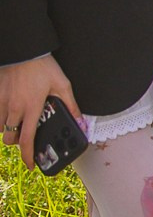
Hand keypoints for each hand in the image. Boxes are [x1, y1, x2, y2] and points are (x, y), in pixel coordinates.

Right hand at [0, 53, 77, 171]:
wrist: (25, 51)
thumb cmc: (43, 67)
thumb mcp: (63, 85)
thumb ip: (71, 106)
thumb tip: (80, 122)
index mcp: (32, 108)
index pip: (27, 139)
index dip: (28, 155)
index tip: (32, 165)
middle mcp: (14, 108)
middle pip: (9, 138)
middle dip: (17, 142)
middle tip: (26, 137)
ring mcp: (2, 102)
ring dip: (8, 130)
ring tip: (19, 123)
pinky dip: (1, 117)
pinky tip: (10, 110)